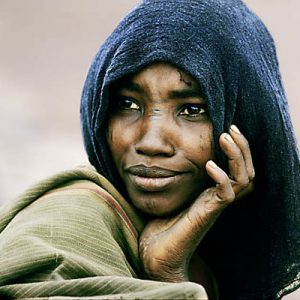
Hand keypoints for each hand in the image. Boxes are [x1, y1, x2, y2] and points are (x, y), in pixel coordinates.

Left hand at [139, 125, 253, 285]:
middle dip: (242, 147)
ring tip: (225, 137)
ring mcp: (215, 206)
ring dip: (237, 156)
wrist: (156, 253)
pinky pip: (226, 195)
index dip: (237, 149)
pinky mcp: (207, 215)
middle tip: (231, 128)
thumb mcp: (170, 193)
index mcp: (211, 192)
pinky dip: (221, 178)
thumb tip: (162, 155)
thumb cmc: (161, 224)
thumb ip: (174, 176)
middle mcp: (218, 198)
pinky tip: (209, 165)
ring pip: (243, 180)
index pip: (236, 168)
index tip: (227, 129)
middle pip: (247, 171)